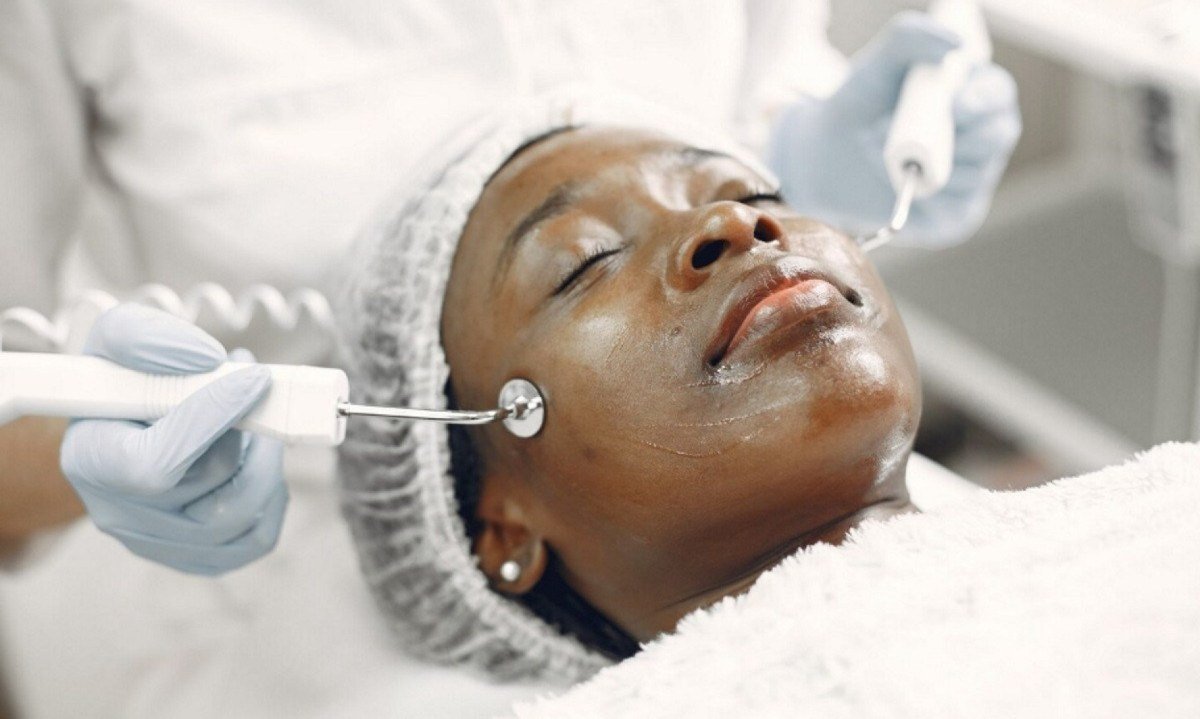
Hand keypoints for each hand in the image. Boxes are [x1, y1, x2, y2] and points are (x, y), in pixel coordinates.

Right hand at [60, 304, 286, 574]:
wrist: (121, 426)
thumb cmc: (123, 379)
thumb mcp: (118, 336)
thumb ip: (149, 338)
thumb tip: (208, 361)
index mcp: (91, 461)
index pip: (156, 463)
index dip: (212, 418)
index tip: (253, 378)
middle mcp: (120, 514)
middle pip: (211, 483)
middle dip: (250, 429)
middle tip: (257, 388)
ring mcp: (160, 543)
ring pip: (243, 514)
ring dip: (267, 459)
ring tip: (257, 420)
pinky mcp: (197, 557)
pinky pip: (258, 536)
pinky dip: (272, 494)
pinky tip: (255, 458)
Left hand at [768, 11, 1021, 246]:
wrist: (822, 160)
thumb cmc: (856, 108)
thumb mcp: (875, 67)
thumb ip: (908, 40)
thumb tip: (953, 43)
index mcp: (972, 95)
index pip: (998, 94)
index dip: (982, 98)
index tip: (952, 102)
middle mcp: (981, 137)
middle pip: (998, 134)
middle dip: (960, 133)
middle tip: (912, 134)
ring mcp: (972, 179)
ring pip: (975, 173)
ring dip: (932, 166)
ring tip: (892, 156)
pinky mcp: (956, 217)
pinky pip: (955, 208)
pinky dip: (927, 198)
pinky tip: (903, 188)